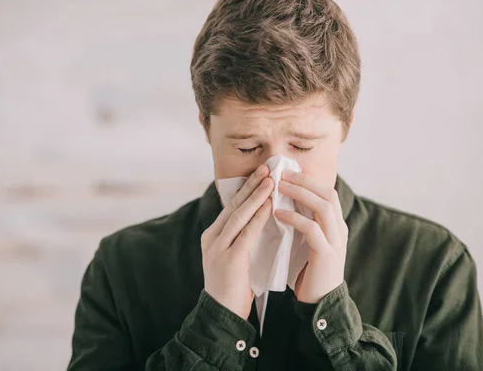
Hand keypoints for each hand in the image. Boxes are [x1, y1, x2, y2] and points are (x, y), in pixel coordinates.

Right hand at [201, 164, 273, 318]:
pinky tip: (269, 206)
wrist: (222, 314)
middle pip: (234, 205)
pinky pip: (246, 233)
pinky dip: (259, 217)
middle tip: (266, 168)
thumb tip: (260, 219)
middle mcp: (212, 238)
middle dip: (251, 185)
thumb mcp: (235, 257)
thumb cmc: (233, 287)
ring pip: (239, 215)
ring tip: (270, 180)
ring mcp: (218, 248)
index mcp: (212, 236)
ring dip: (256, 196)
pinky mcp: (229, 258)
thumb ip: (242, 238)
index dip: (247, 190)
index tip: (261, 174)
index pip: (231, 207)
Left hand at [275, 171, 347, 303]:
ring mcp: (335, 242)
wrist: (320, 304)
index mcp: (336, 225)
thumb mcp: (308, 242)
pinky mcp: (326, 255)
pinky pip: (311, 229)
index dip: (309, 179)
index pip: (327, 193)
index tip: (288, 170)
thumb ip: (304, 224)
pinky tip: (278, 214)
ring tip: (279, 187)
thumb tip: (285, 202)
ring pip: (323, 207)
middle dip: (304, 181)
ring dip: (300, 194)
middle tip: (282, 173)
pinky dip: (294, 218)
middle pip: (327, 194)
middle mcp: (339, 230)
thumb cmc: (309, 272)